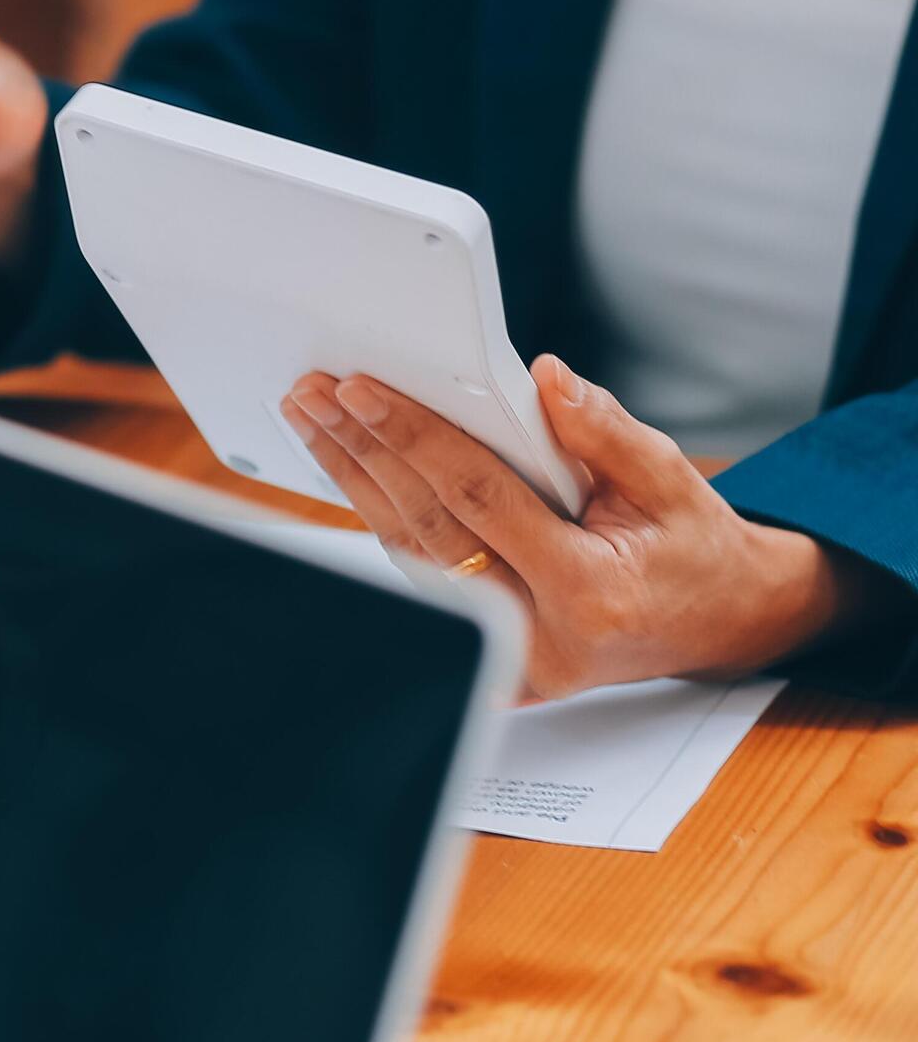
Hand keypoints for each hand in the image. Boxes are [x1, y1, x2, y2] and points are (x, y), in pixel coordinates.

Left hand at [281, 356, 856, 699]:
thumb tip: (543, 379)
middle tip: (316, 397)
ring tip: (317, 423)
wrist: (724, 623)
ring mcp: (513, 660)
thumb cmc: (696, 549)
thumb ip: (604, 431)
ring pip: (412, 556)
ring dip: (357, 482)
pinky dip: (385, 519)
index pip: (478, 500)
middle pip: (427, 527)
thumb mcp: (672, 479)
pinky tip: (352, 472)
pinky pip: (427, 579)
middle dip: (365, 452)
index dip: (414, 440)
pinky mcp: (495, 663)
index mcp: (588, 591)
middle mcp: (542, 635)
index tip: (362, 392)